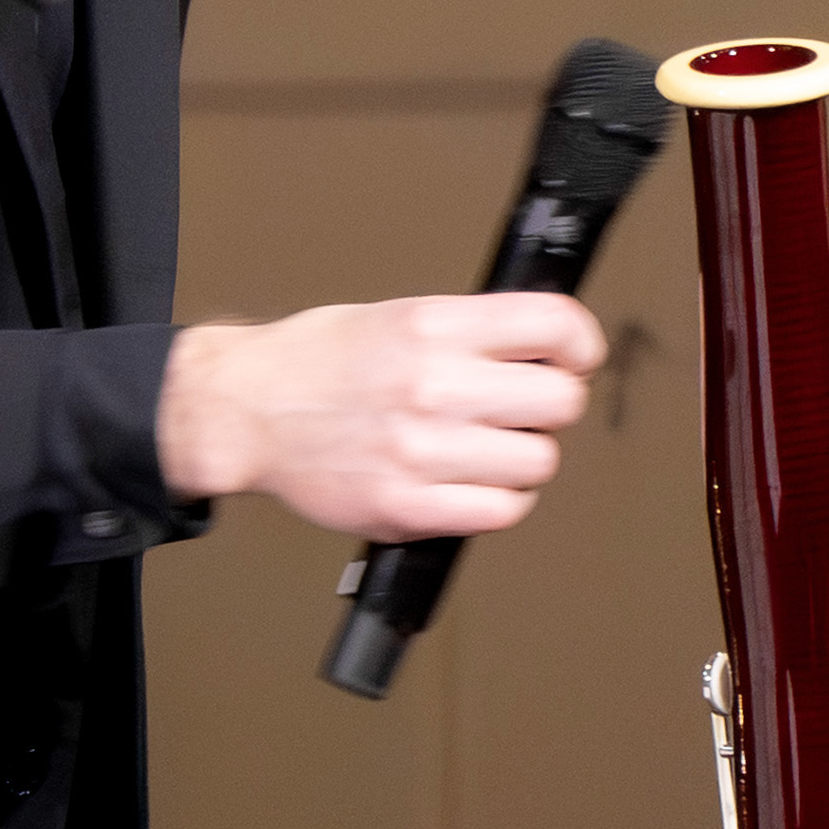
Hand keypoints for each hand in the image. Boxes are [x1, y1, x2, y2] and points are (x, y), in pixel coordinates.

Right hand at [156, 287, 610, 546]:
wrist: (247, 410)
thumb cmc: (318, 362)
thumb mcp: (398, 316)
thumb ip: (471, 332)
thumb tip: (547, 346)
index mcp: (433, 327)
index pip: (554, 326)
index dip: (580, 344)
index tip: (575, 358)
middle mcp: (432, 384)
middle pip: (561, 401)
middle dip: (552, 405)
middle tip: (526, 409)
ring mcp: (420, 450)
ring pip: (538, 462)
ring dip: (523, 459)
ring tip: (487, 448)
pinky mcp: (406, 505)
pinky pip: (500, 511)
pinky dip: (498, 501)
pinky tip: (472, 484)